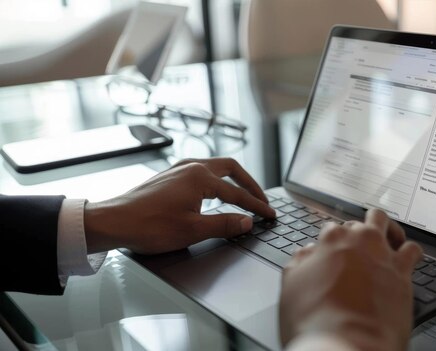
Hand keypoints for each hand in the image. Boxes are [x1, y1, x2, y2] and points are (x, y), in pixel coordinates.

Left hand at [83, 158, 274, 253]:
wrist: (113, 222)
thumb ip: (224, 224)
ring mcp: (179, 169)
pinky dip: (217, 181)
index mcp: (200, 177)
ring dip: (233, 180)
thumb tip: (247, 222)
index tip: (269, 215)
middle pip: (231, 169)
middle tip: (261, 200)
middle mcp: (191, 167)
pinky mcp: (169, 176)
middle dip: (249, 184)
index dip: (256, 206)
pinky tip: (215, 193)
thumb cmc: (149, 226)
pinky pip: (202, 171)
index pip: (237, 193)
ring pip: (216, 167)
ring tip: (244, 195)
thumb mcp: (193, 230)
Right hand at [279, 209, 422, 350]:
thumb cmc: (314, 322)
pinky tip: (406, 259)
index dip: (331, 242)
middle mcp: (359, 240)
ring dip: (387, 230)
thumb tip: (307, 254)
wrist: (345, 344)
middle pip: (361, 222)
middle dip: (359, 231)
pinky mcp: (403, 271)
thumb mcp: (291, 287)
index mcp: (330, 240)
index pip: (332, 229)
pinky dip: (410, 251)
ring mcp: (382, 253)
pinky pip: (413, 249)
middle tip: (357, 247)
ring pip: (388, 225)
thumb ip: (299, 263)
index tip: (331, 253)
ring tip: (386, 239)